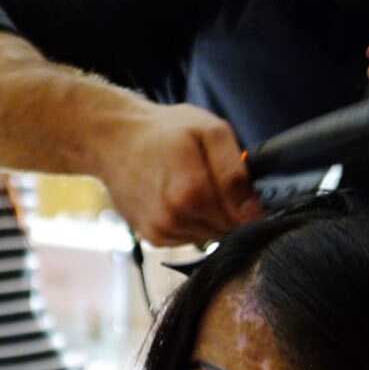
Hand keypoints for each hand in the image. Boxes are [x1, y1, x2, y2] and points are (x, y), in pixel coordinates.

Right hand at [97, 103, 262, 245]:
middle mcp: (175, 218)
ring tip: (193, 185)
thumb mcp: (210, 131)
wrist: (114, 140)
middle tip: (212, 179)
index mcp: (191, 192)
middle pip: (228, 229)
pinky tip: (180, 199)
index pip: (244, 220)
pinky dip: (192, 222)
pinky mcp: (153, 238)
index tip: (243, 188)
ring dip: (211, 216)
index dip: (250, 205)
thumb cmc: (165, 131)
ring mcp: (162, 231)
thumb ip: (235, 171)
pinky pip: (190, 238)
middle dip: (230, 209)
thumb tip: (253, 210)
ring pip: (210, 236)